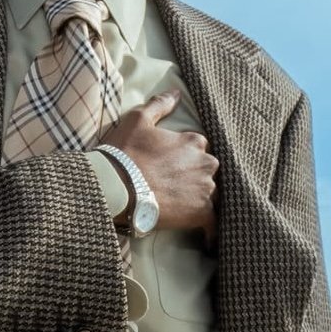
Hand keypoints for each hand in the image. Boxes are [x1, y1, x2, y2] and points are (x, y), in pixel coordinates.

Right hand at [99, 89, 217, 241]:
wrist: (117, 186)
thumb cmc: (125, 152)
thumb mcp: (138, 119)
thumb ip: (160, 104)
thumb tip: (176, 92)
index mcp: (194, 142)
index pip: (198, 149)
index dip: (184, 158)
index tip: (170, 166)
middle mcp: (205, 163)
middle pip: (207, 171)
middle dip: (194, 178)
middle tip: (173, 188)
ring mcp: (205, 189)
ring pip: (210, 195)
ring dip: (199, 200)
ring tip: (182, 209)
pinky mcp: (201, 212)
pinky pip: (213, 224)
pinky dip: (211, 231)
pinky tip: (208, 239)